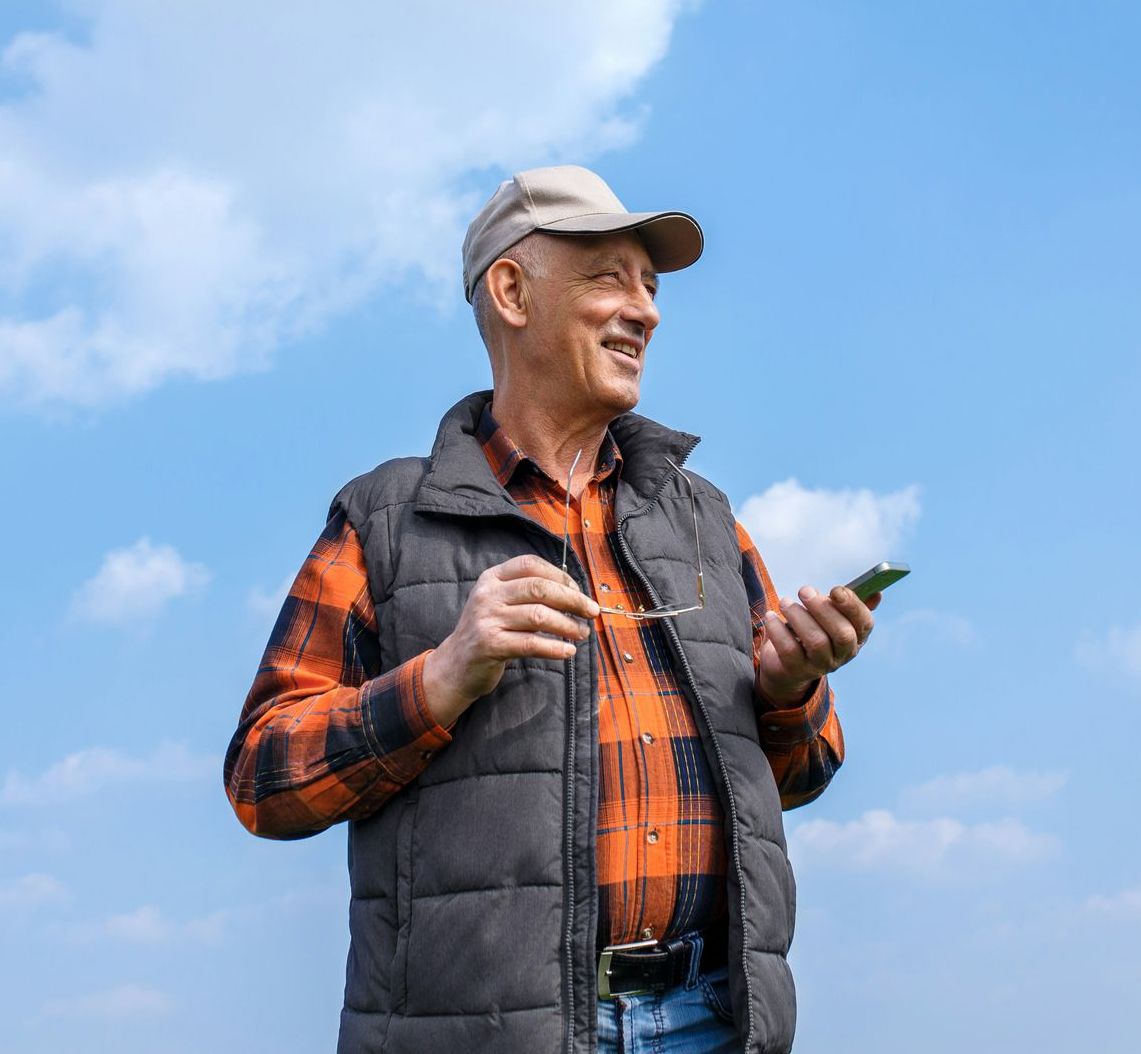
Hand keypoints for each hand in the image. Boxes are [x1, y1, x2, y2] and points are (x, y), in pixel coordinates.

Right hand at [422, 554, 599, 726]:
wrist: (455, 665)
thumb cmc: (488, 631)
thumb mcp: (499, 603)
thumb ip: (526, 592)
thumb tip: (574, 592)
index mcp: (492, 578)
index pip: (531, 564)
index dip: (560, 576)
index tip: (579, 591)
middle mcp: (488, 595)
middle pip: (539, 588)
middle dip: (572, 600)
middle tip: (591, 612)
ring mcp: (487, 619)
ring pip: (539, 616)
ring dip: (568, 626)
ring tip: (582, 633)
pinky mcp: (491, 645)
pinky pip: (532, 644)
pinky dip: (555, 648)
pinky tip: (568, 652)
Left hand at [755, 585, 879, 707]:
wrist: (786, 665)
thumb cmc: (812, 630)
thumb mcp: (830, 617)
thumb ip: (848, 604)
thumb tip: (877, 593)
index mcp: (857, 637)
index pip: (865, 623)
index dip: (852, 606)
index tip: (836, 590)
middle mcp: (843, 654)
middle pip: (842, 634)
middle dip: (823, 608)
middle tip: (804, 591)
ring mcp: (821, 665)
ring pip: (816, 641)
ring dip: (798, 616)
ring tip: (785, 602)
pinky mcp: (797, 670)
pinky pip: (789, 649)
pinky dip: (778, 630)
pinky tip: (771, 617)